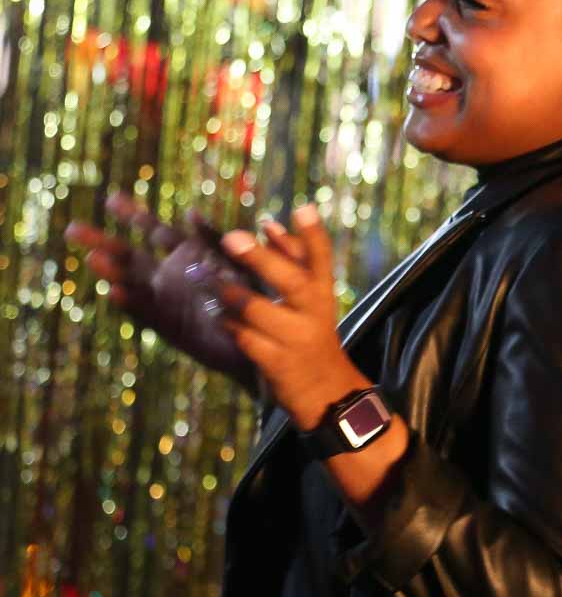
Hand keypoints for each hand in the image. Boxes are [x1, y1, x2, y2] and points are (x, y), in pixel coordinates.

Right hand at [64, 192, 259, 383]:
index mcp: (187, 255)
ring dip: (114, 272)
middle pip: (131, 256)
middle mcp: (170, 276)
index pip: (155, 230)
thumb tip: (190, 212)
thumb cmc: (253, 297)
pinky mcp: (170, 326)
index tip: (111, 199)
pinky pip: (147, 313)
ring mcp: (167, 301)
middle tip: (72, 229)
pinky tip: (113, 292)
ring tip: (92, 259)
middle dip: (104, 242)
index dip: (134, 215)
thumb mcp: (238, 262)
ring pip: (133, 283)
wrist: (264, 341)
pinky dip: (131, 303)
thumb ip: (213, 240)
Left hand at [213, 203, 364, 428]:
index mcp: (322, 290)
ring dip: (227, 292)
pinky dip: (227, 324)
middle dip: (260, 258)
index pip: (321, 257)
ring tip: (201, 274)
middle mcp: (313, 311)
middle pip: (290, 280)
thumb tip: (268, 224)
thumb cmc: (309, 330)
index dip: (313, 234)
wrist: (325, 389)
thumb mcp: (313, 297)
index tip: (301, 208)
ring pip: (257, 310)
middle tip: (231, 237)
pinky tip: (215, 314)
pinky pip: (244, 338)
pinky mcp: (276, 361)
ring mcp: (294, 337)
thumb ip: (294, 259)